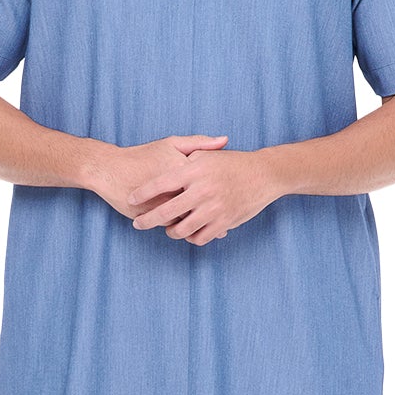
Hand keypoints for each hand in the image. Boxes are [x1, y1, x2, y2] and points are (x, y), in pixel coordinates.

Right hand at [91, 134, 229, 227]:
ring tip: (213, 224)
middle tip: (228, 211)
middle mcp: (175, 186)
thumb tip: (225, 140)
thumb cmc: (143, 155)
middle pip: (204, 202)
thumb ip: (200, 143)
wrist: (110, 170)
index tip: (232, 190)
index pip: (211, 180)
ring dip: (202, 222)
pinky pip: (173, 225)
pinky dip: (183, 226)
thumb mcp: (171, 143)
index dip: (223, 186)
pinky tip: (192, 227)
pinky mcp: (152, 215)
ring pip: (190, 217)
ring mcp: (163, 202)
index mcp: (183, 168)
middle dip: (216, 209)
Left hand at [129, 144, 278, 245]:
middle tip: (138, 224)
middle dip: (147, 220)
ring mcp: (213, 208)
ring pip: (182, 229)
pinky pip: (200, 238)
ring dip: (171, 232)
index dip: (143, 193)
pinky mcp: (224, 222)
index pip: (160, 183)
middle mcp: (202, 190)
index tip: (130, 200)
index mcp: (195, 170)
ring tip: (167, 230)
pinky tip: (188, 234)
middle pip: (166, 211)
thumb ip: (186, 160)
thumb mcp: (208, 155)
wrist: (264, 174)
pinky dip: (191, 238)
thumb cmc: (233, 163)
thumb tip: (165, 168)